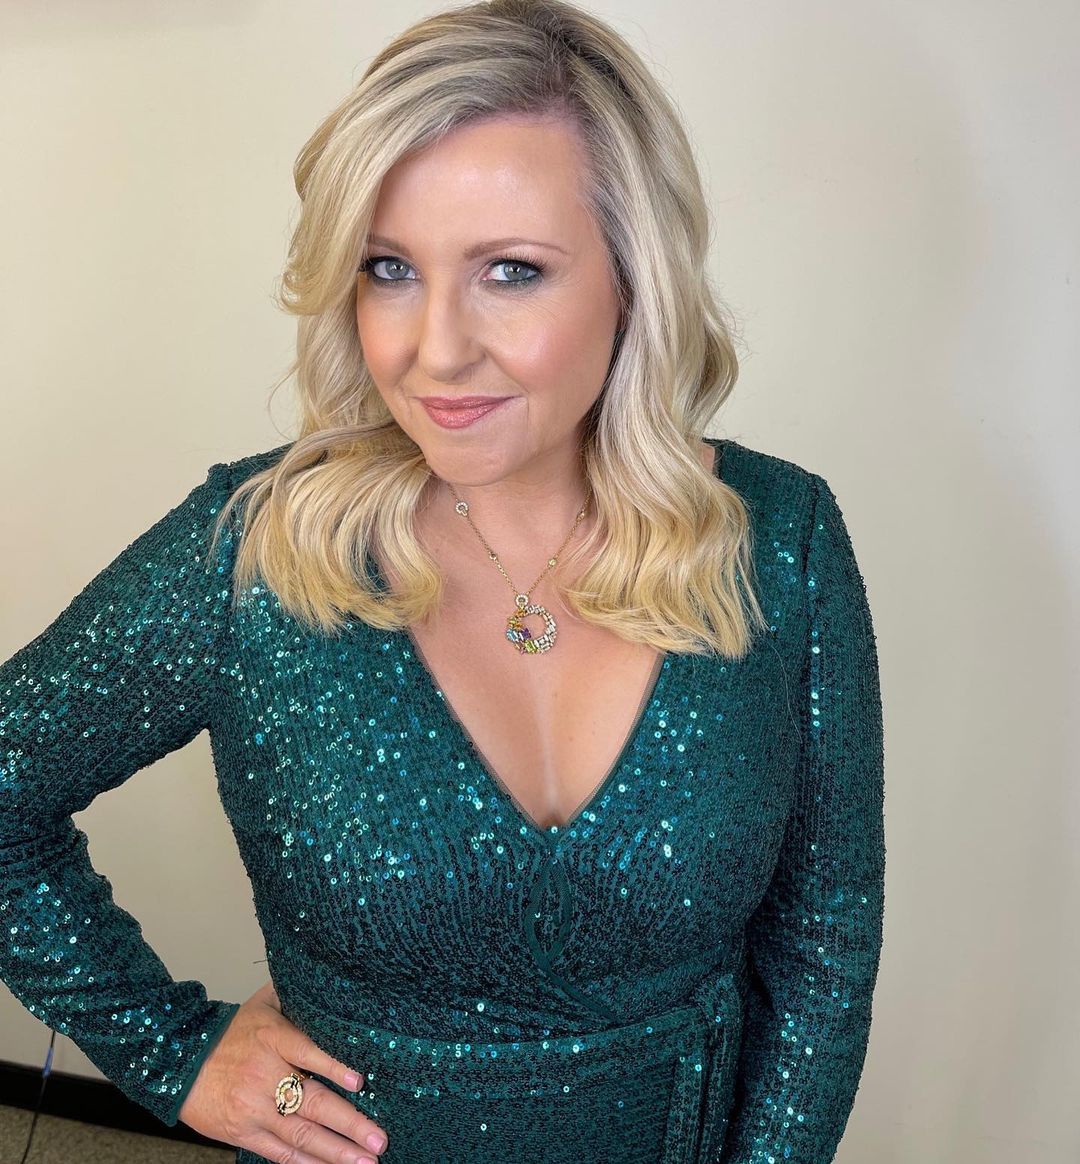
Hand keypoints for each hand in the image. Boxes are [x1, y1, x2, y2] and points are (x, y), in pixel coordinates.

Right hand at [178, 980, 388, 1162]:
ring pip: (301, 1134)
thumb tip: (323, 976)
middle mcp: (265, 1075)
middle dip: (350, 1123)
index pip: (307, 1051)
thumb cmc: (228, 1032)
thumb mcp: (262, 1004)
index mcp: (272, 1038)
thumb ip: (293, 995)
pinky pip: (279, 1153)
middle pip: (313, 1102)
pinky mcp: (243, 1132)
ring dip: (336, 1151)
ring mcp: (255, 1108)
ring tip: (365, 1160)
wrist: (179, 1060)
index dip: (333, 1067)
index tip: (360, 1081)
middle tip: (379, 1139)